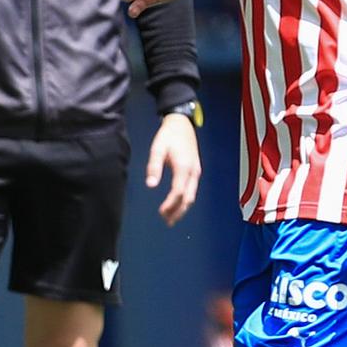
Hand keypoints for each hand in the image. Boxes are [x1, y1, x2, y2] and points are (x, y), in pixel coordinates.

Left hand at [147, 112, 200, 226]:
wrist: (182, 124)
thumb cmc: (168, 135)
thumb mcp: (158, 148)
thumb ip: (154, 167)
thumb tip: (150, 185)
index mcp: (184, 167)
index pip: (178, 192)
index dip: (170, 204)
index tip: (161, 213)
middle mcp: (193, 172)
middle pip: (188, 198)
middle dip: (178, 211)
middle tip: (168, 222)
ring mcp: (196, 172)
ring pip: (192, 196)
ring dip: (182, 208)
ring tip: (171, 218)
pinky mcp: (195, 170)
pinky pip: (192, 190)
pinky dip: (185, 200)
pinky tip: (177, 204)